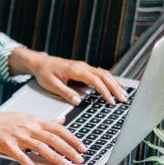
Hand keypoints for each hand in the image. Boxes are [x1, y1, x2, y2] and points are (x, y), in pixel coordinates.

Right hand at [0, 107, 86, 164]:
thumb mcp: (25, 117)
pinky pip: (22, 158)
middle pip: (53, 138)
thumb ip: (44, 121)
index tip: (83, 147)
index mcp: (34, 120)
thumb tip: (62, 121)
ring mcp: (17, 136)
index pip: (58, 129)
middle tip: (80, 159)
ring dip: (56, 157)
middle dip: (69, 149)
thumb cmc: (1, 121)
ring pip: (41, 148)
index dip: (72, 138)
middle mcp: (28, 127)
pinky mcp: (7, 146)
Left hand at [8, 48, 126, 106]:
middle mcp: (82, 67)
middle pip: (104, 75)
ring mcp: (84, 67)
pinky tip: (117, 85)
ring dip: (115, 84)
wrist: (40, 63)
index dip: (104, 91)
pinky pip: (100, 73)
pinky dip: (110, 79)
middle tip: (123, 99)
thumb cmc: (44, 73)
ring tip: (123, 94)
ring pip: (105, 73)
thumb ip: (65, 92)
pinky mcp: (84, 69)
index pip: (95, 80)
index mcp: (75, 70)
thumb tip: (77, 101)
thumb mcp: (51, 85)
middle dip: (115, 88)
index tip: (110, 101)